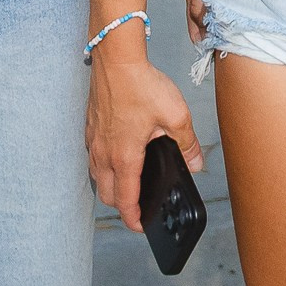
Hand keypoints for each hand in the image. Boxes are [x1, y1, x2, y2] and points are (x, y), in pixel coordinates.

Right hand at [86, 46, 204, 231]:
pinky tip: (115, 154)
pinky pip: (92, 156)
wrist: (116, 58)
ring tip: (127, 184)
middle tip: (136, 207)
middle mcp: (104, 153)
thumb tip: (195, 163)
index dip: (133, 218)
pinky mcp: (90, 126)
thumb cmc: (141, 84)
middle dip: (120, 205)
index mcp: (125, 157)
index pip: (125, 200)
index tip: (140, 226)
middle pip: (106, 194)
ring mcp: (93, 139)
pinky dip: (101, 165)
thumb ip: (187, 143)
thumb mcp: (176, 115)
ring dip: (109, 185)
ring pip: (96, 175)